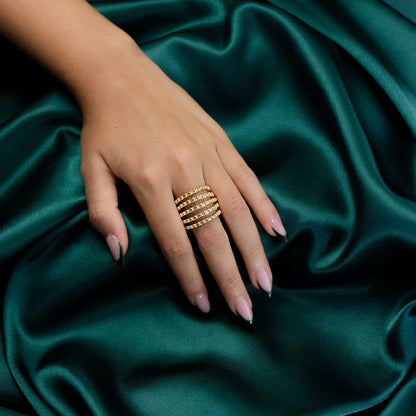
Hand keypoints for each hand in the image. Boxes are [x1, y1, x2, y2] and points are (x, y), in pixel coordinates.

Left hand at [79, 41, 286, 323]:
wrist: (123, 77)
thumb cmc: (105, 127)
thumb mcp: (90, 169)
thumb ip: (102, 213)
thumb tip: (119, 253)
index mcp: (150, 182)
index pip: (176, 242)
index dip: (191, 278)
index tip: (203, 306)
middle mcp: (184, 171)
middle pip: (213, 233)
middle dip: (230, 276)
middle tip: (245, 310)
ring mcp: (208, 155)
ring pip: (237, 210)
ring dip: (253, 249)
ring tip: (266, 281)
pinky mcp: (222, 141)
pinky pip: (248, 177)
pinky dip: (264, 205)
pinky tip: (277, 229)